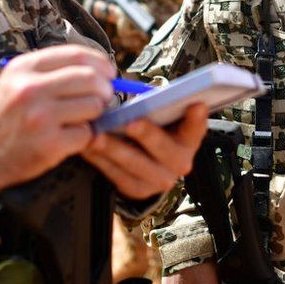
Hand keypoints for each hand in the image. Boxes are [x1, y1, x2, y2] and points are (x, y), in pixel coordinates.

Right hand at [0, 45, 114, 197]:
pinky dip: (83, 136)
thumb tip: (99, 68)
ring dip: (94, 114)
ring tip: (79, 119)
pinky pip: (86, 133)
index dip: (100, 63)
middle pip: (90, 79)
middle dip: (104, 89)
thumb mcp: (16, 80)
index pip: (77, 55)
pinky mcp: (49, 144)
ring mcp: (40, 117)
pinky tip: (68, 137)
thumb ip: (52, 70)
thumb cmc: (5, 116)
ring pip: (93, 106)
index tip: (109, 73)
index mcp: (25, 67)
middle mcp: (31, 88)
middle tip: (103, 98)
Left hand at [81, 103, 207, 199]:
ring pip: (134, 163)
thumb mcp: (162, 118)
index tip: (195, 104)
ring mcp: (159, 180)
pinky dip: (100, 159)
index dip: (196, 118)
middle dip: (146, 134)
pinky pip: (116, 175)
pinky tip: (88, 146)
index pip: (196, 128)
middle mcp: (179, 162)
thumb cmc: (155, 129)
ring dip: (113, 148)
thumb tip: (146, 93)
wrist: (148, 165)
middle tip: (130, 123)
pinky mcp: (137, 190)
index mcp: (188, 139)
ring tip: (96, 135)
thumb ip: (159, 106)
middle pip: (163, 148)